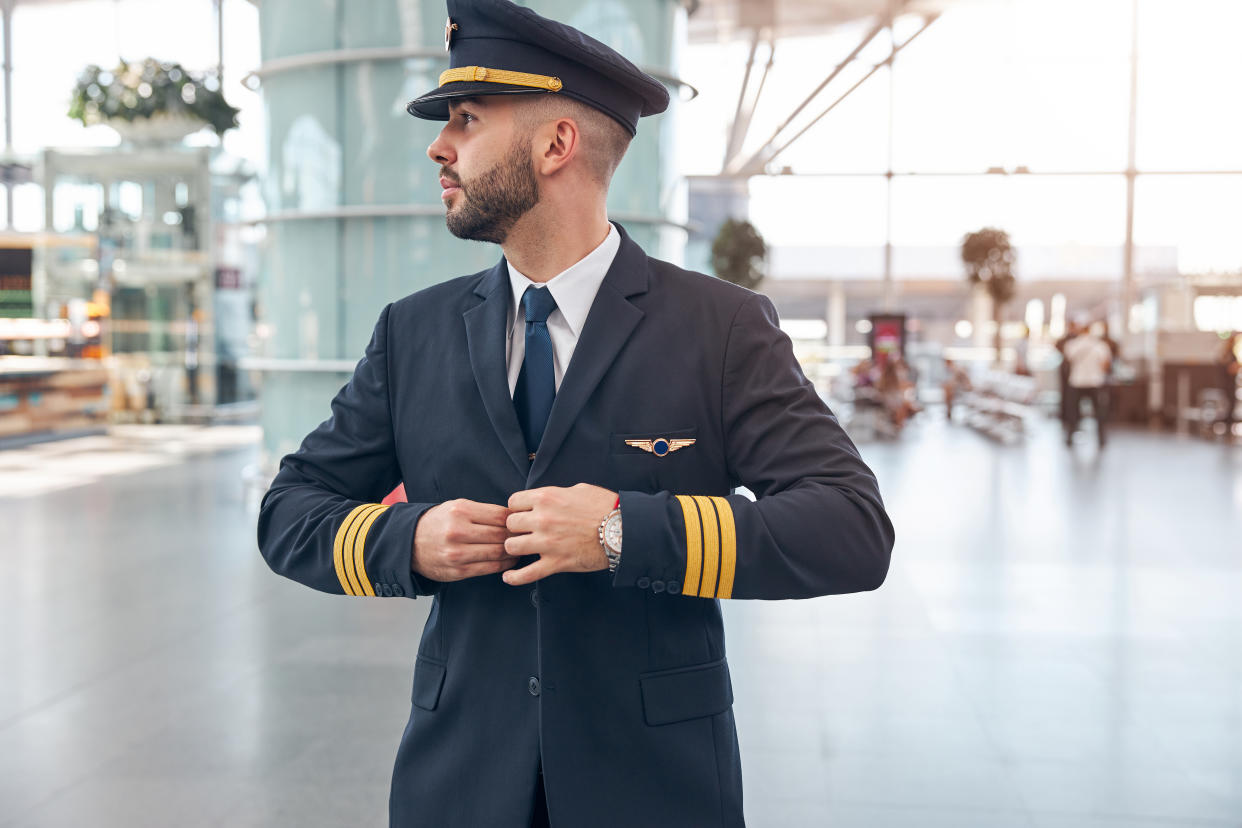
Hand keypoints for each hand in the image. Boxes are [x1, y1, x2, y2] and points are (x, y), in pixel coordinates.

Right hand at [412, 499, 515, 581]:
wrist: (409, 544)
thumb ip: (482, 511)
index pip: (499, 516)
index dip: (515, 520)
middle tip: (525, 537)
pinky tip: (508, 560)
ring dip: (512, 552)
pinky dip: (503, 565)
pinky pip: (489, 568)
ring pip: (497, 553)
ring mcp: (457, 553)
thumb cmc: (438, 523)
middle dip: (516, 537)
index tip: (521, 522)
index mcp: (460, 511)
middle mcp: (458, 532)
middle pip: (500, 535)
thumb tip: (513, 518)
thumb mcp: (456, 507)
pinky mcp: (458, 571)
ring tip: (519, 549)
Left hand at [501, 483, 616, 585]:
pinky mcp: (556, 563)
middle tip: (524, 531)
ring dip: (516, 547)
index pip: (513, 502)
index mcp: (547, 497)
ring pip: (511, 546)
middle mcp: (543, 519)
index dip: (517, 508)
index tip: (522, 513)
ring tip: (523, 548)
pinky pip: (527, 574)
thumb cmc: (605, 508)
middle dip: (516, 528)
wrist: (623, 530)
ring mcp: (548, 542)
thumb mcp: (579, 489)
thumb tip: (547, 498)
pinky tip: (509, 577)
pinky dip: (515, 577)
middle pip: (510, 524)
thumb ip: (557, 493)